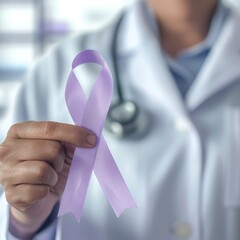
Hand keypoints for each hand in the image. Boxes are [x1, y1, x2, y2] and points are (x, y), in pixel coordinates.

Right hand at [0, 121, 95, 237]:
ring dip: (53, 176)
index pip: (49, 128)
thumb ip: (70, 140)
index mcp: (19, 132)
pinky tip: (42, 189)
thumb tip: (88, 138)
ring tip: (49, 177)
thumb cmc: (48, 167)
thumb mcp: (60, 149)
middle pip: (50, 149)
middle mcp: (7, 149)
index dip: (73, 133)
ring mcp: (5, 172)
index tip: (91, 139)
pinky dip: (46, 190)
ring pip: (43, 170)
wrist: (37, 196)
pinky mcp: (11, 195)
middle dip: (61, 159)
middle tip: (57, 165)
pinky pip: (39, 190)